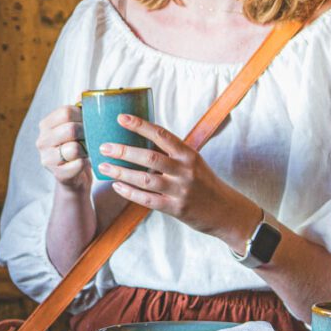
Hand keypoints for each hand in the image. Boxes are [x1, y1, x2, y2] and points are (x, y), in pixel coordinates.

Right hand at [36, 105, 91, 191]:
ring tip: (89, 149)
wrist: (75, 177)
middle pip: (70, 129)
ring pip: (74, 148)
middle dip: (86, 132)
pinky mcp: (58, 174)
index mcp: (45, 125)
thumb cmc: (77, 146)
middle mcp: (42, 141)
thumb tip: (85, 92)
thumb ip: (79, 109)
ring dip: (87, 148)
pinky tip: (85, 162)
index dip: (83, 115)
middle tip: (92, 136)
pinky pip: (78, 164)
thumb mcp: (75, 126)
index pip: (65, 112)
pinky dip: (86, 162)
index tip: (90, 120)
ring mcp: (47, 159)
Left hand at [97, 113, 260, 246]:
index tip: (120, 118)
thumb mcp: (193, 162)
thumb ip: (171, 152)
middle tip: (104, 146)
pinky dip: (130, 192)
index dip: (140, 125)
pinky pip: (147, 200)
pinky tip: (117, 185)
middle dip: (124, 151)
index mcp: (189, 154)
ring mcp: (180, 190)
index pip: (162, 135)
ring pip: (145, 179)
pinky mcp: (176, 209)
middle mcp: (185, 170)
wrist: (226, 211)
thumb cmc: (204, 182)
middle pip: (149, 158)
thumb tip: (141, 137)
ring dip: (121, 172)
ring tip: (103, 166)